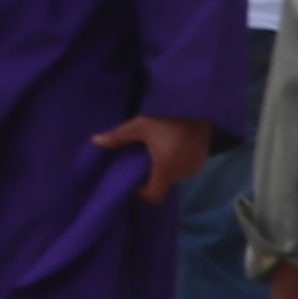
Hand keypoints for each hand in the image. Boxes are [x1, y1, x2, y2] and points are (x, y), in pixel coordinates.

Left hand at [98, 110, 213, 194]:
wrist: (199, 103)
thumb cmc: (168, 115)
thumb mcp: (140, 125)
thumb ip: (118, 136)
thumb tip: (94, 141)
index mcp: (167, 168)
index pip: (154, 195)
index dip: (141, 191)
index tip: (134, 178)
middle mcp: (183, 173)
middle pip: (163, 183)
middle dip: (151, 174)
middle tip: (143, 156)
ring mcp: (195, 166)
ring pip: (174, 175)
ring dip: (165, 166)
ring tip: (157, 148)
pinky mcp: (203, 158)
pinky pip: (185, 167)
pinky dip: (177, 161)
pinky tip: (172, 145)